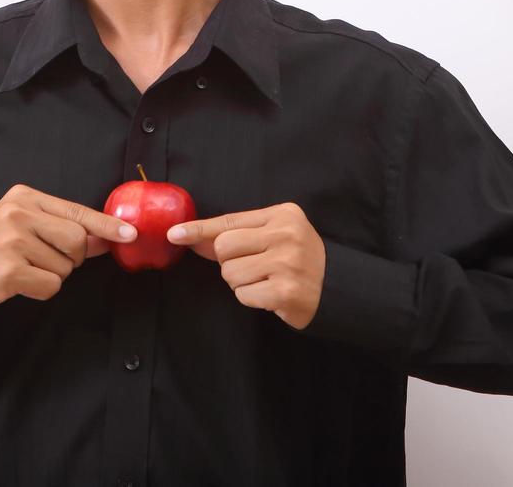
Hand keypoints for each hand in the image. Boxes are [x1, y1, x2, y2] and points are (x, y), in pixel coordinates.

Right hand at [0, 183, 137, 311]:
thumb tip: (106, 237)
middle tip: (45, 260)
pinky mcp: (9, 270)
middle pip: (78, 240)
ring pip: (65, 267)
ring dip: (51, 275)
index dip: (106, 225)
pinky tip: (18, 283)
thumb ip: (61, 228)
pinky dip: (40, 290)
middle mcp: (18, 214)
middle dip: (72, 258)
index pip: (76, 211)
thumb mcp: (22, 226)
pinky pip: (51, 286)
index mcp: (23, 197)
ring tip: (23, 268)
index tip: (130, 233)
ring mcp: (12, 241)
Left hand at [166, 201, 325, 330]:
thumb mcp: (273, 235)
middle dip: (230, 262)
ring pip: (230, 274)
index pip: (229, 220)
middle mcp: (286, 234)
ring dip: (241, 283)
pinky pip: (243, 295)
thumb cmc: (298, 258)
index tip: (175, 234)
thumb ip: (235, 234)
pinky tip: (272, 293)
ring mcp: (287, 263)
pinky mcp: (286, 291)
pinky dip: (252, 298)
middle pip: (223, 247)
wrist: (337, 286)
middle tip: (255, 266)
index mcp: (282, 214)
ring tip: (266, 280)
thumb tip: (190, 237)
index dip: (199, 229)